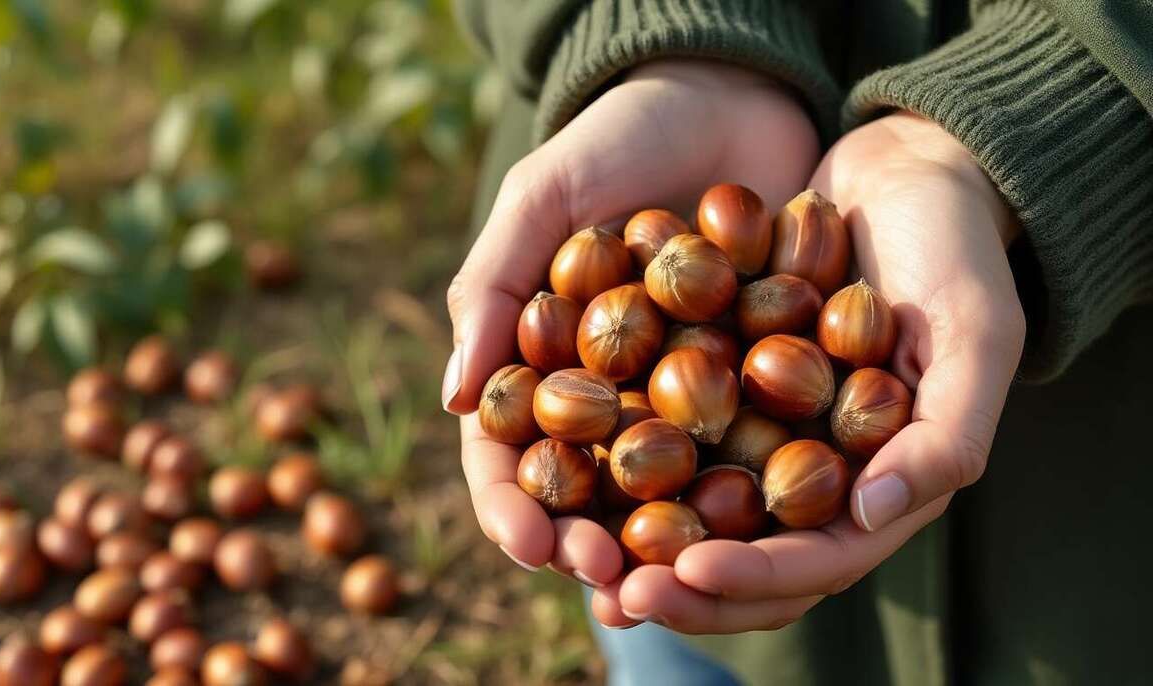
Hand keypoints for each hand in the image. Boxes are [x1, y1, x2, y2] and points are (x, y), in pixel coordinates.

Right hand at [443, 60, 819, 599]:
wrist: (724, 93)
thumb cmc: (615, 138)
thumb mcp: (541, 197)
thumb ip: (492, 286)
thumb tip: (453, 400)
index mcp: (540, 359)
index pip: (509, 450)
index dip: (512, 505)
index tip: (530, 544)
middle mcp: (607, 390)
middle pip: (586, 489)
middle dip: (589, 541)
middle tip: (606, 578)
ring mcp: (682, 389)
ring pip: (667, 487)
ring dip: (667, 541)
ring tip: (677, 579)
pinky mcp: (757, 376)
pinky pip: (751, 442)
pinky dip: (753, 488)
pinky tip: (762, 527)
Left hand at [599, 112, 1025, 632]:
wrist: (902, 167)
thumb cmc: (955, 249)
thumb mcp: (973, 333)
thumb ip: (945, 433)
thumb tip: (869, 515)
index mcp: (878, 483)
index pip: (816, 561)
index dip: (756, 580)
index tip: (688, 574)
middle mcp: (811, 472)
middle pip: (743, 556)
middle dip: (682, 586)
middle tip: (614, 597)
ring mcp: (761, 430)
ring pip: (694, 511)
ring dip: (638, 544)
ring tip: (573, 556)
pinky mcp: (717, 383)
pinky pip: (662, 430)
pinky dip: (618, 455)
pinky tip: (562, 463)